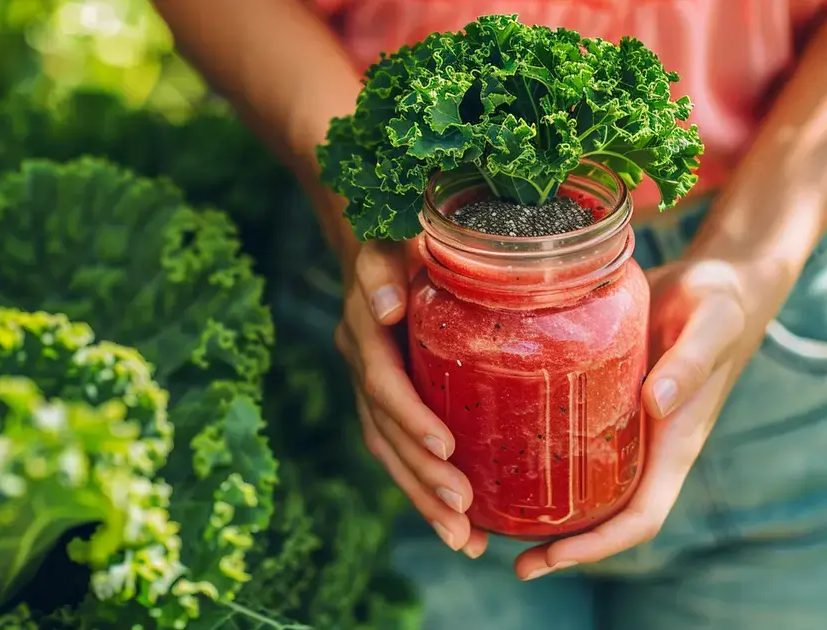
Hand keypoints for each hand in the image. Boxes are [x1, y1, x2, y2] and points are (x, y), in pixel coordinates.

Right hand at [334, 239, 487, 557]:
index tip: (446, 446)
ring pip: (391, 453)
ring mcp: (370, 388)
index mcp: (363, 330)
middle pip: (386, 434)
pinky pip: (400, 452)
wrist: (373, 240)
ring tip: (465, 540)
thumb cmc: (397, 236)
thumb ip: (384, 270)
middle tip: (463, 514)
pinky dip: (425, 489)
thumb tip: (386, 306)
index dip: (410, 416)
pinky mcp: (386, 403)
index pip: (383, 383)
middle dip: (422, 477)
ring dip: (424, 498)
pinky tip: (459, 524)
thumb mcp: (390, 240)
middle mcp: (361, 365)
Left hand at [514, 258, 768, 579]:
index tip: (556, 557)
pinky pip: (572, 442)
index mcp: (675, 443)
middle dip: (563, 546)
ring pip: (584, 485)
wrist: (717, 280)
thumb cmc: (719, 303)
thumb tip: (657, 402)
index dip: (600, 544)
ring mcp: (625, 427)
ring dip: (544, 510)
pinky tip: (498, 453)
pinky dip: (541, 458)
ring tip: (491, 521)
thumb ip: (690, 359)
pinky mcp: (604, 400)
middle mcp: (647, 446)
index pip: (641, 516)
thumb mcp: (711, 323)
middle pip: (605, 516)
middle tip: (509, 562)